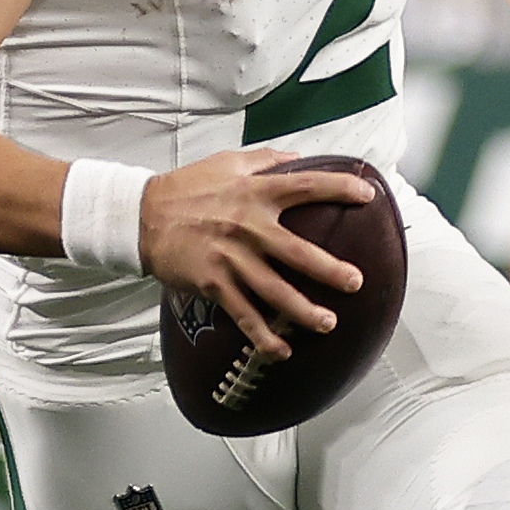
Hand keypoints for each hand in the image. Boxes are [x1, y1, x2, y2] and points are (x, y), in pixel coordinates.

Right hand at [135, 148, 375, 358]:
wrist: (141, 216)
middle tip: (355, 282)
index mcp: (255, 192)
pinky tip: (281, 350)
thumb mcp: (228, 163)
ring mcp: (230, 258)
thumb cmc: (187, 188)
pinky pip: (243, 314)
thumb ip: (267, 160)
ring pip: (274, 291)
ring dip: (303, 311)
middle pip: (297, 252)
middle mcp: (247, 226)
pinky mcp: (212, 283)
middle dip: (329, 270)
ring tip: (328, 323)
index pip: (305, 186)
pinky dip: (262, 335)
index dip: (338, 188)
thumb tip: (299, 158)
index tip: (368, 196)